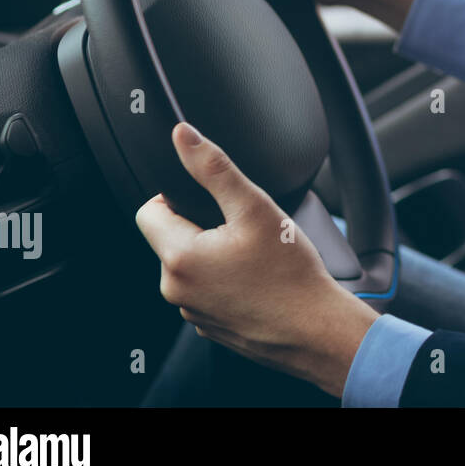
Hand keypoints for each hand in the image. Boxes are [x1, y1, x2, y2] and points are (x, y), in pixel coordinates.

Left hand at [135, 122, 378, 397]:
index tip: (213, 203)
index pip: (148, 211)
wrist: (316, 330)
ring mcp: (192, 312)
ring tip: (255, 257)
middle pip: (171, 239)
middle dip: (202, 227)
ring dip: (214, 255)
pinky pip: (206, 291)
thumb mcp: (255, 208)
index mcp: (179, 257)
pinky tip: (257, 280)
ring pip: (191, 266)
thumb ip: (214, 168)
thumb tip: (183, 136)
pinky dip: (226, 281)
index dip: (177, 197)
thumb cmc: (290, 273)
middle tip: (244, 230)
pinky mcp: (211, 326)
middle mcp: (176, 290)